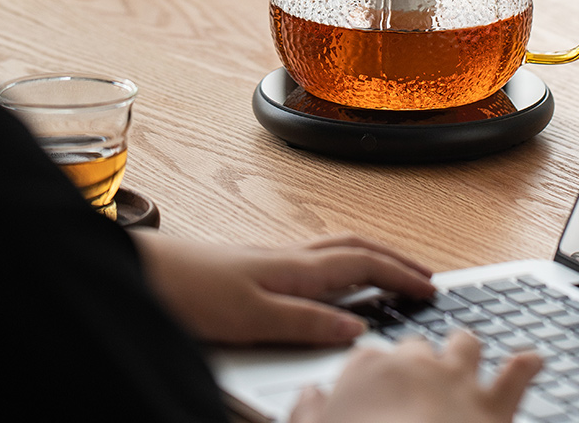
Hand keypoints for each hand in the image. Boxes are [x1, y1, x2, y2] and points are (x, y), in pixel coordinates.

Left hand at [133, 231, 434, 346]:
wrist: (146, 272)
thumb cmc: (192, 292)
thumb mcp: (254, 318)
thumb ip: (307, 322)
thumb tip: (357, 331)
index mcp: (296, 268)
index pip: (364, 265)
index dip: (401, 275)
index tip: (432, 289)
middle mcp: (289, 256)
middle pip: (356, 249)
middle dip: (395, 259)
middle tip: (426, 275)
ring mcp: (273, 258)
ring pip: (336, 249)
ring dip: (371, 256)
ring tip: (391, 271)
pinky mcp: (257, 267)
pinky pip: (316, 258)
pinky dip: (343, 263)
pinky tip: (334, 280)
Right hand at [288, 332, 542, 422]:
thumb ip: (307, 414)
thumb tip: (306, 396)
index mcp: (367, 369)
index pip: (366, 357)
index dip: (369, 376)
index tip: (367, 390)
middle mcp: (413, 363)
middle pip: (415, 346)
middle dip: (417, 361)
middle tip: (414, 385)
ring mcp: (456, 380)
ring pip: (464, 344)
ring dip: (465, 350)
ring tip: (465, 357)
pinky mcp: (493, 404)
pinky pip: (516, 375)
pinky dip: (526, 366)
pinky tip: (533, 359)